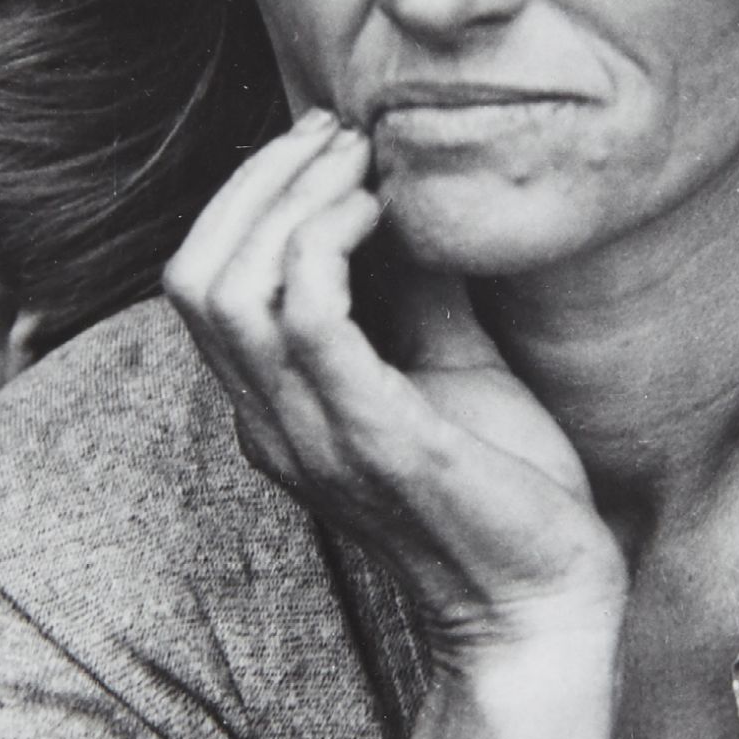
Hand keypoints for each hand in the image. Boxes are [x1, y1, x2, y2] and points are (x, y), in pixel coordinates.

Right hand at [165, 110, 625, 655]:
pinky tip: (382, 214)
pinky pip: (306, 318)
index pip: (200, 286)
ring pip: (228, 288)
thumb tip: (413, 197)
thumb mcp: (449, 368)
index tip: (324, 145)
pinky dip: (328, 242)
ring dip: (289, 199)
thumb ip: (414, 292)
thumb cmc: (504, 492)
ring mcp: (313, 436)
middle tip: (336, 136)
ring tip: (359, 163)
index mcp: (276, 411)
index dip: (245, 199)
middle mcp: (272, 426)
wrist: (545, 602)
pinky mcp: (374, 438)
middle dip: (256, 182)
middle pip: (193, 276)